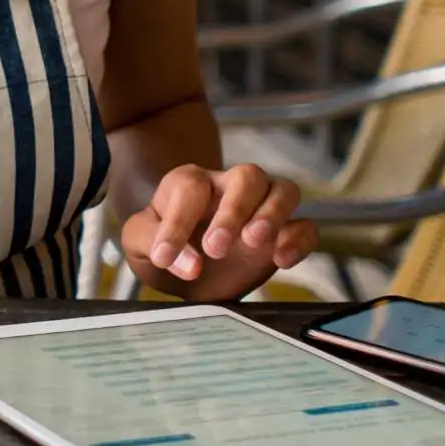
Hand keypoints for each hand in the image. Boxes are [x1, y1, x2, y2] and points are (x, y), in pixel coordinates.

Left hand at [118, 164, 316, 301]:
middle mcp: (229, 188)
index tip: (163, 258)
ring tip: (254, 242)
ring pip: (283, 190)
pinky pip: (306, 226)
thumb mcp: (137, 243)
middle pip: (248, 176)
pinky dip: (299, 240)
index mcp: (189, 184)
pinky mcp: (283, 235)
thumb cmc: (161, 245)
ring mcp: (262, 208)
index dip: (176, 224)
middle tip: (215, 248)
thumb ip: (151, 244)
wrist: (186, 268)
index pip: (189, 189)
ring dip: (273, 214)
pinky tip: (282, 260)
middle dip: (234, 210)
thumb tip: (191, 264)